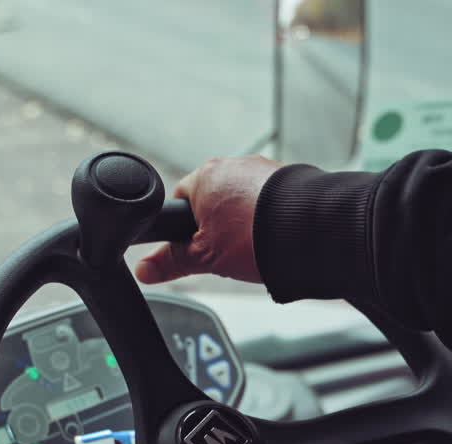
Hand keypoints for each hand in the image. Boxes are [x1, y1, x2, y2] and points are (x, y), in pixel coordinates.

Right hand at [135, 154, 281, 283]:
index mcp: (203, 177)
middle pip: (211, 200)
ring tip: (252, 245)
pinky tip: (271, 235)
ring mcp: (260, 168)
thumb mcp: (204, 257)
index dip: (182, 227)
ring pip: (240, 199)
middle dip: (214, 224)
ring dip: (242, 220)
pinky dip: (266, 215)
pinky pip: (266, 198)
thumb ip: (171, 261)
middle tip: (223, 250)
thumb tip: (144, 270)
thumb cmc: (253, 237)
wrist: (307, 230)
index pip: (179, 200)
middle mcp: (230, 165)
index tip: (192, 245)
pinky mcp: (286, 178)